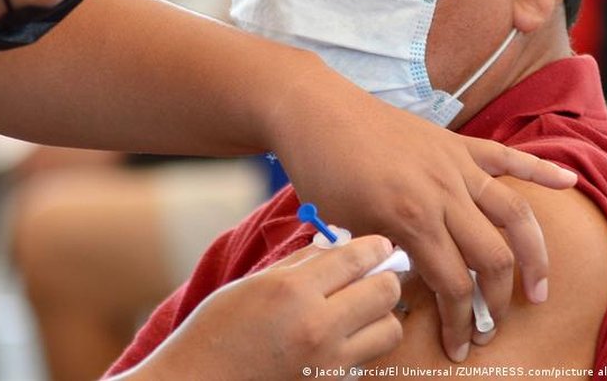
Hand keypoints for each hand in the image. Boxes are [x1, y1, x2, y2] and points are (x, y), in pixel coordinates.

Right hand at [127, 236, 401, 379]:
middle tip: (371, 275)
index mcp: (293, 291)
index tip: (378, 246)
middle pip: (386, 291)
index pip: (357, 258)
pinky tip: (338, 338)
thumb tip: (342, 243)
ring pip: (388, 328)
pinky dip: (362, 344)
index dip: (375, 246)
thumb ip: (303, 262)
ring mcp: (327, 363)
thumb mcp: (255, 284)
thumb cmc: (218, 329)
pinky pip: (367, 357)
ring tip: (357, 309)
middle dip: (383, 277)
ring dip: (379, 314)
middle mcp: (317, 327)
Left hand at [268, 64, 576, 362]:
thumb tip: (409, 281)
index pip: (452, 284)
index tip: (459, 345)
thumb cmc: (322, 170)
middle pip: (492, 258)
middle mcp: (443, 192)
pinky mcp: (456, 143)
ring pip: (514, 214)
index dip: (459, 322)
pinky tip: (569, 182)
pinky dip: (541, 169)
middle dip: (497, 301)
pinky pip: (507, 157)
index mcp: (411, 218)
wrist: (317, 111)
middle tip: (492, 324)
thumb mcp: (345, 224)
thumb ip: (383, 254)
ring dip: (534, 255)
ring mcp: (455, 164)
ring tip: (540, 287)